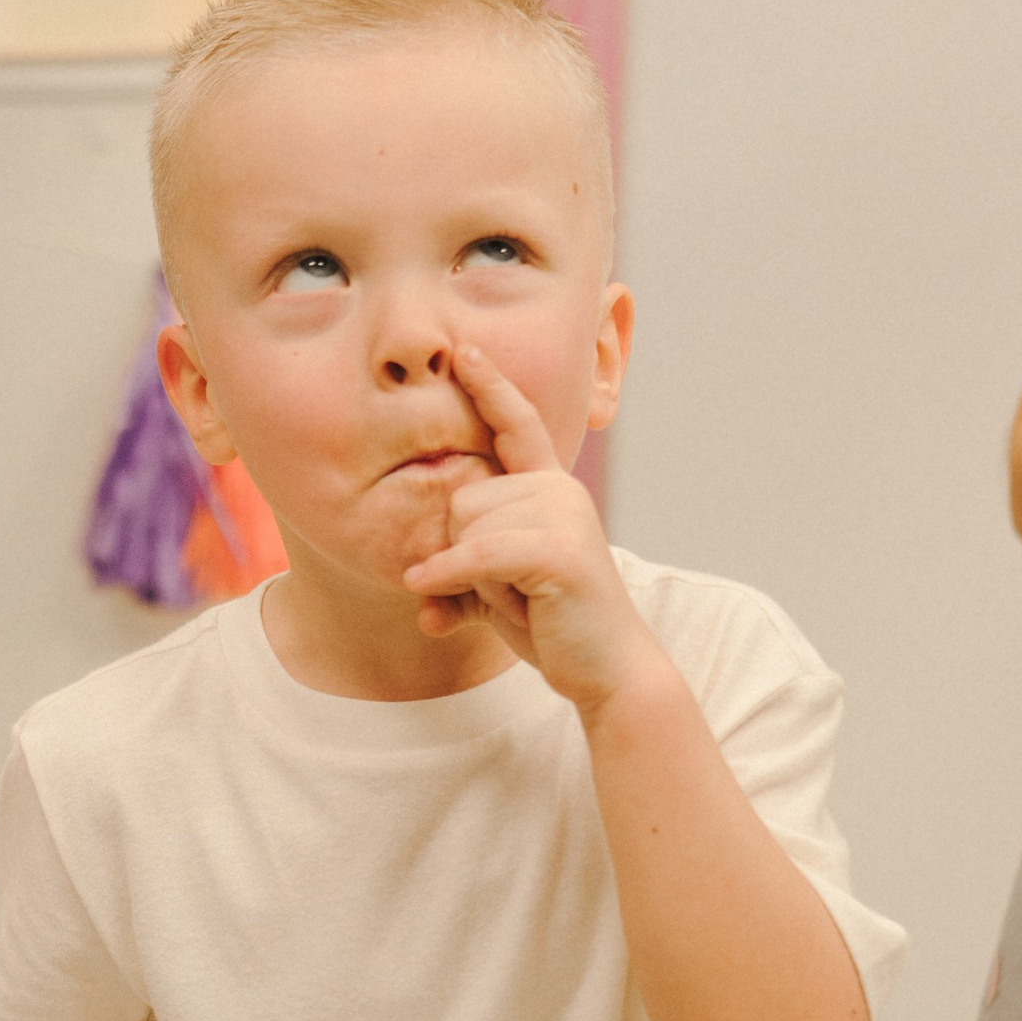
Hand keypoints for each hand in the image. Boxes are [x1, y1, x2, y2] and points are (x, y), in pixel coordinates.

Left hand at [402, 341, 658, 713]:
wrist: (606, 670)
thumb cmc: (552, 625)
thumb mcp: (495, 590)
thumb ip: (460, 571)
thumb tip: (415, 586)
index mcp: (547, 488)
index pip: (516, 425)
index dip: (490, 388)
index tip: (466, 351)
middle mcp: (558, 489)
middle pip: (461, 496)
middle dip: (464, 555)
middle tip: (510, 593)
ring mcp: (563, 514)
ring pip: (466, 524)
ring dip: (474, 578)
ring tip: (519, 601)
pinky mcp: (559, 549)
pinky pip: (477, 553)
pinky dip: (451, 578)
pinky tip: (435, 602)